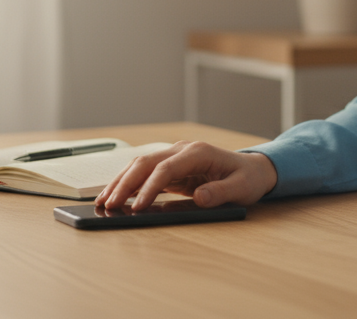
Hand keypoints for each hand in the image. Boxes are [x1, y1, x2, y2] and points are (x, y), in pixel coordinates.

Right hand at [95, 141, 277, 210]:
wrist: (253, 169)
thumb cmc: (248, 178)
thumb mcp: (241, 188)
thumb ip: (221, 192)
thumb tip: (201, 198)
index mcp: (198, 152)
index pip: (166, 168)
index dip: (150, 187)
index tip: (138, 206)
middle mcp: (183, 150)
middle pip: (146, 162)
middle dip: (125, 183)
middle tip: (109, 205)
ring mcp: (175, 157)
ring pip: (140, 165)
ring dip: (121, 182)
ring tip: (103, 201)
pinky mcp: (172, 167)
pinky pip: (145, 174)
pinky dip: (128, 184)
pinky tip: (116, 196)